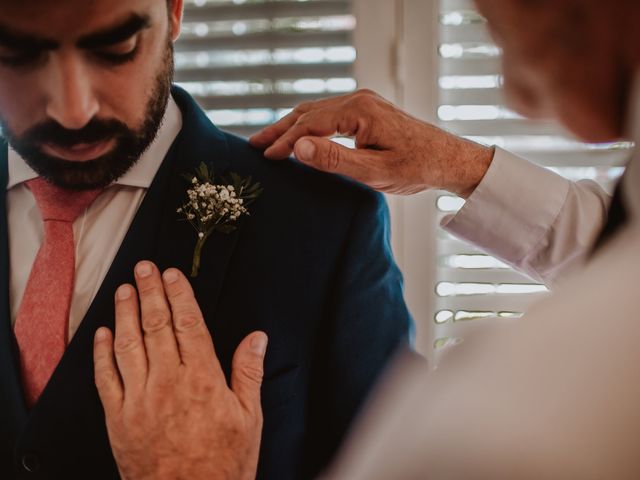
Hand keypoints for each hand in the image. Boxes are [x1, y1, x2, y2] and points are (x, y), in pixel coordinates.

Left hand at [93, 261, 266, 479]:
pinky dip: (103, 353)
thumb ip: (249, 373)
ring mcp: (140, 399)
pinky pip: (107, 378)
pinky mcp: (119, 418)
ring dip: (125, 313)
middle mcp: (169, 382)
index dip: (180, 295)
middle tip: (144, 268)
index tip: (173, 275)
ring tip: (124, 289)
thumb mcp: (249, 418)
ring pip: (129, 345)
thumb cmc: (223, 464)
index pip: (189, 324)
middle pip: (156, 326)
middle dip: (150, 292)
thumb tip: (257, 338)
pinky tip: (103, 333)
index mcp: (203, 379)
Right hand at [250, 89, 493, 197]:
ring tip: (268, 140)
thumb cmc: (416, 168)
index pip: (310, 124)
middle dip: (280, 129)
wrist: (448, 159)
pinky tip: (299, 136)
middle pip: (308, 112)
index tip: (266, 158)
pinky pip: (329, 115)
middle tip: (254, 145)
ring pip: (317, 111)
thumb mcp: (374, 171)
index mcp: (359, 111)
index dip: (286, 141)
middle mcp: (359, 100)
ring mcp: (363, 103)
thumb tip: (298, 147)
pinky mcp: (367, 111)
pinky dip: (308, 125)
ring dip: (292, 126)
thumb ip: (335, 160)